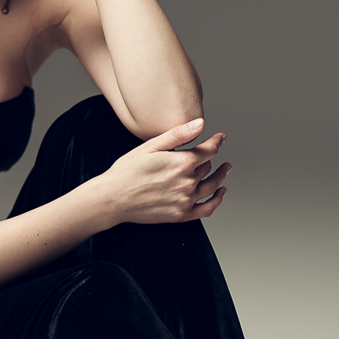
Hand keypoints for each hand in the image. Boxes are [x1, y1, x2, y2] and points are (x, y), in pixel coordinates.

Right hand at [101, 119, 230, 225]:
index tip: (220, 138)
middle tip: (213, 153)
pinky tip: (220, 194)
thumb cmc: (127, 171)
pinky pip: (206, 209)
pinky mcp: (181, 215)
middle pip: (208, 167)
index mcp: (182, 163)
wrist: (113, 198)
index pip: (209, 150)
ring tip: (224, 170)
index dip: (217, 142)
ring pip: (212, 186)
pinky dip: (216, 201)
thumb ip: (178, 134)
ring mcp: (185, 200)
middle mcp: (187, 182)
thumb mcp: (151, 146)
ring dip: (220, 177)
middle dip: (211, 158)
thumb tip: (200, 124)